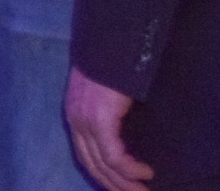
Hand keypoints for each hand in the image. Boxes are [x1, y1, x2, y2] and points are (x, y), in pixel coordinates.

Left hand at [66, 66, 152, 190]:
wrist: (110, 43)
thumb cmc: (113, 67)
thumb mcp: (105, 97)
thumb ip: (109, 117)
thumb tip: (126, 138)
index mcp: (75, 116)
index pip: (85, 156)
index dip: (104, 176)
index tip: (121, 187)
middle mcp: (75, 121)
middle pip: (93, 165)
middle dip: (115, 185)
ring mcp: (85, 121)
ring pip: (103, 165)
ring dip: (125, 183)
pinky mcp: (99, 120)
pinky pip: (113, 156)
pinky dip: (130, 169)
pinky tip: (145, 173)